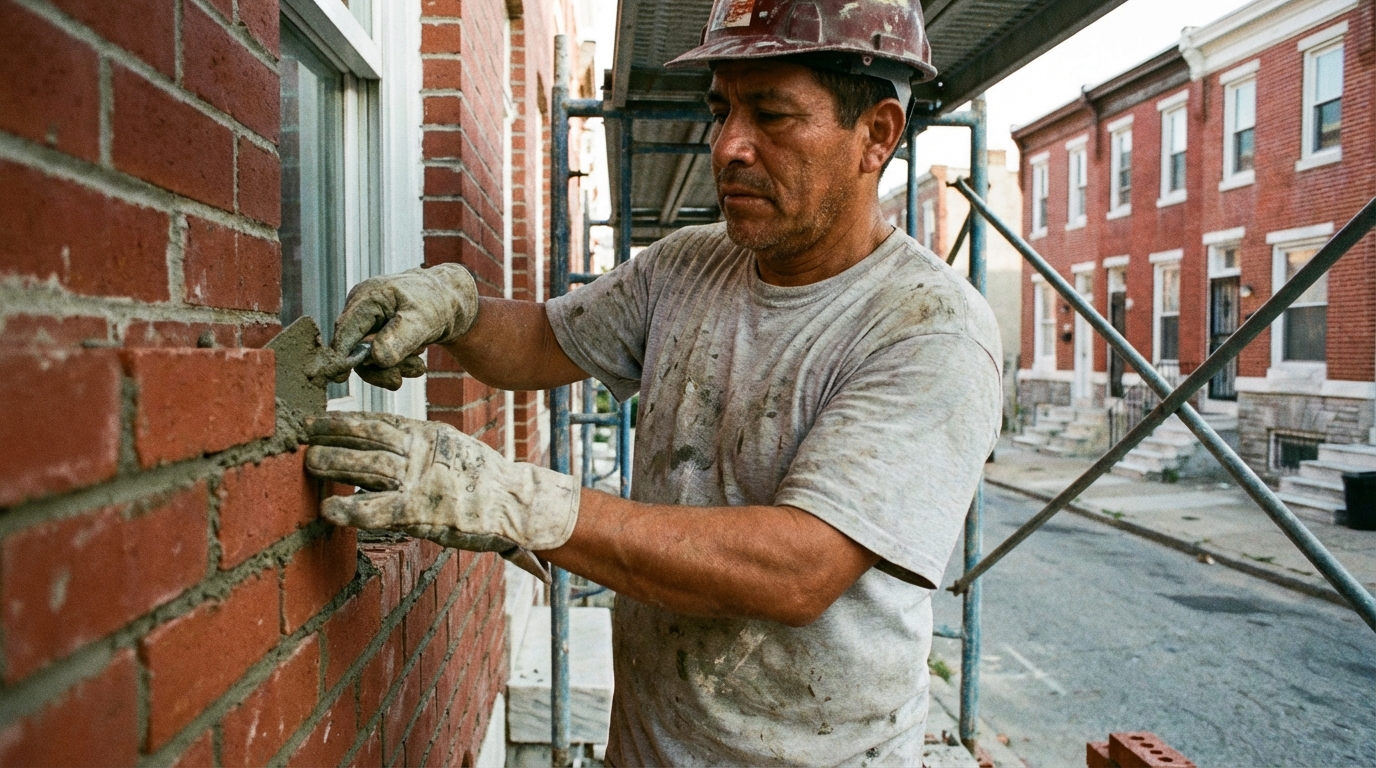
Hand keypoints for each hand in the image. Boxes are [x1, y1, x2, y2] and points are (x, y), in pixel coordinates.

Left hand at [303, 412, 579, 551]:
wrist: (516, 503)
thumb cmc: (482, 480)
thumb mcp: (450, 449)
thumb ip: (419, 448)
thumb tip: (386, 451)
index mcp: (426, 434)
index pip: (378, 421)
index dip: (344, 420)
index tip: (316, 419)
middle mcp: (420, 451)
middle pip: (367, 438)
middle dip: (331, 434)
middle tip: (300, 433)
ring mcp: (419, 480)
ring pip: (368, 465)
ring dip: (334, 462)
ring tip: (308, 461)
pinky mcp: (421, 510)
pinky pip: (378, 509)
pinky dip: (351, 509)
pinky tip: (329, 509)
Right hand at [310, 264, 479, 389]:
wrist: (449, 302)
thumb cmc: (436, 304)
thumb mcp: (423, 321)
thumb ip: (400, 339)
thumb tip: (377, 360)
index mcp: (367, 298)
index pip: (345, 330)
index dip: (339, 355)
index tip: (339, 377)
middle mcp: (360, 309)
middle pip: (353, 349)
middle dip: (381, 368)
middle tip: (410, 373)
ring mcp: (365, 322)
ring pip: (366, 359)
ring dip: (393, 369)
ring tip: (419, 367)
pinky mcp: (373, 334)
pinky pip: (376, 359)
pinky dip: (396, 366)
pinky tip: (415, 362)